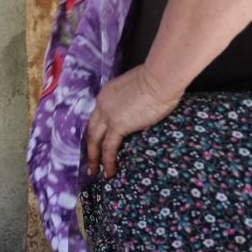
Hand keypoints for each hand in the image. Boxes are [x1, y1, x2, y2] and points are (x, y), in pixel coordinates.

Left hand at [85, 64, 181, 178]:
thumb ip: (132, 99)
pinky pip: (108, 147)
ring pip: (95, 141)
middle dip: (90, 148)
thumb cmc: (158, 79)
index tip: (96, 143)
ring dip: (94, 158)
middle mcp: (102, 105)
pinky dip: (107, 161)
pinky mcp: (118, 125)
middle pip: (92, 130)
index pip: (97, 117)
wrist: (160, 78)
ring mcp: (108, 115)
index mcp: (106, 95)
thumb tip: (138, 108)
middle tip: (90, 163)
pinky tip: (110, 171)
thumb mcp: (137, 88)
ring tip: (95, 172)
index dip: (96, 131)